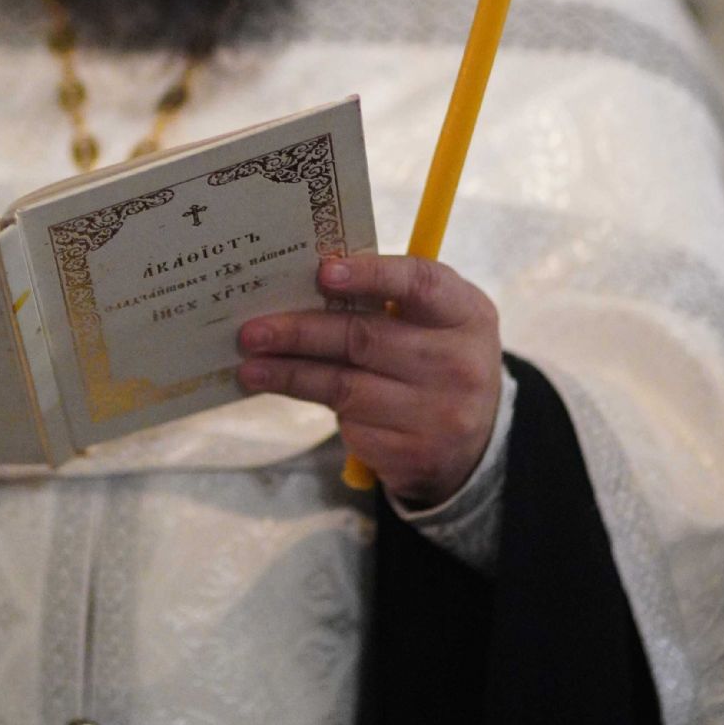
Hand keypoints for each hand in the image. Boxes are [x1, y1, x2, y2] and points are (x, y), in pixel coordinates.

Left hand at [237, 254, 502, 507]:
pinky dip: (312, 402)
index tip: (321, 272)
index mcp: (466, 314)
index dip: (370, 275)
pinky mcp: (412, 452)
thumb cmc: (434, 360)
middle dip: (300, 332)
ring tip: (250, 366)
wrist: (473, 442)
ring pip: (345, 386)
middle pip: (365, 339)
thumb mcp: (433, 322)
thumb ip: (385, 300)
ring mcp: (439, 413)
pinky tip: (282, 390)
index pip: (419, 284)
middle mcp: (459, 363)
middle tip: (252, 331)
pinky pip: (349, 423)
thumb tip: (301, 285)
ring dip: (288, 374)